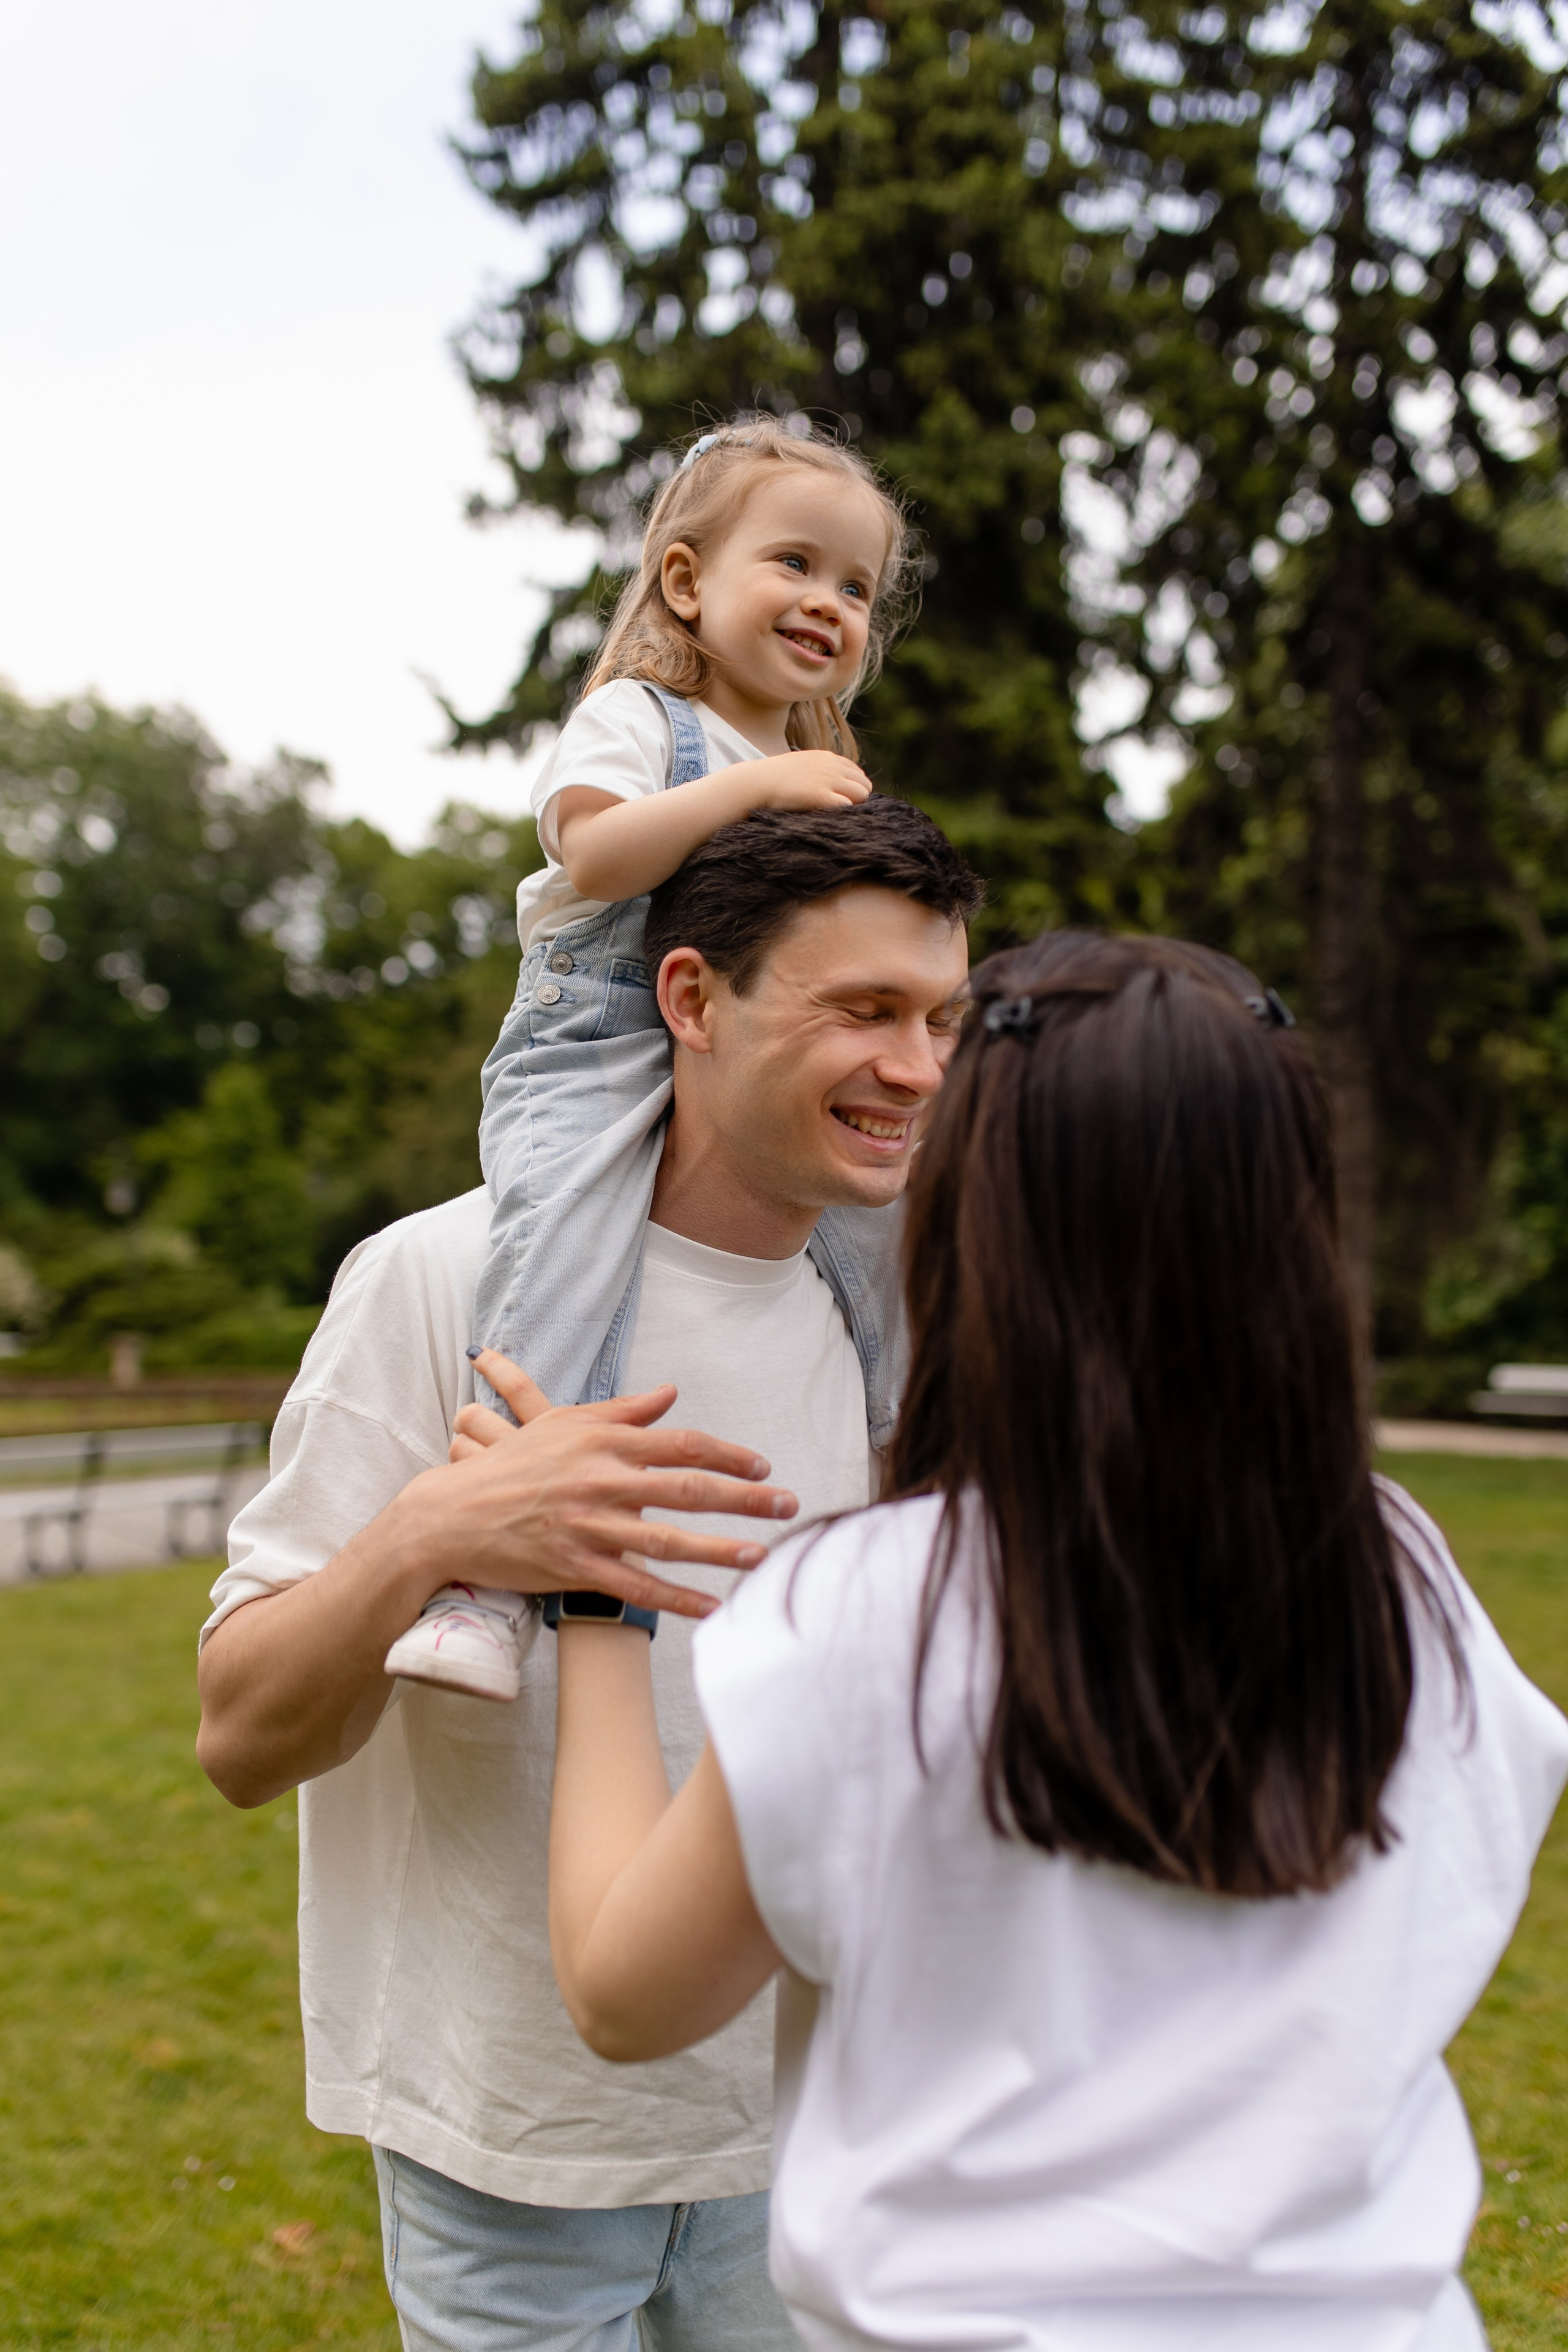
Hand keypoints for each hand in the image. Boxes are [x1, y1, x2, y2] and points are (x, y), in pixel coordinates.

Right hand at [423, 1346, 797, 1619]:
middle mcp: (602, 1482)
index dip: (729, 1454)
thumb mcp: (565, 1425)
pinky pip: (634, 1586)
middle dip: (744, 1498)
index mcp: (604, 1444)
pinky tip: (710, 1607)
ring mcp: (588, 1527)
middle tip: (788, 1505)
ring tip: (762, 1557)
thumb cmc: (514, 1465)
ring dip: (720, 1551)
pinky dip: (674, 1599)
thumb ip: (624, 1412)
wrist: (453, 1513)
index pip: (682, 1444)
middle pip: (687, 1489)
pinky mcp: (574, 1568)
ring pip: (667, 1541)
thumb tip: (670, 1393)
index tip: (763, 1466)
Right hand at [740, 750, 871, 812]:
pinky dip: (845, 814)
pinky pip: (848, 806)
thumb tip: (830, 784)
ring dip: (854, 807)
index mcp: (827, 757)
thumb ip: (818, 770)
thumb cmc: (775, 779)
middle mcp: (831, 766)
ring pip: (861, 795)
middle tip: (842, 812)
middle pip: (864, 784)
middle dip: (857, 798)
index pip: (857, 772)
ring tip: (838, 816)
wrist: (757, 783)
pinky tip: (833, 819)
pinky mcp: (821, 796)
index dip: (853, 788)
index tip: (842, 800)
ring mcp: (828, 780)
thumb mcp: (801, 765)